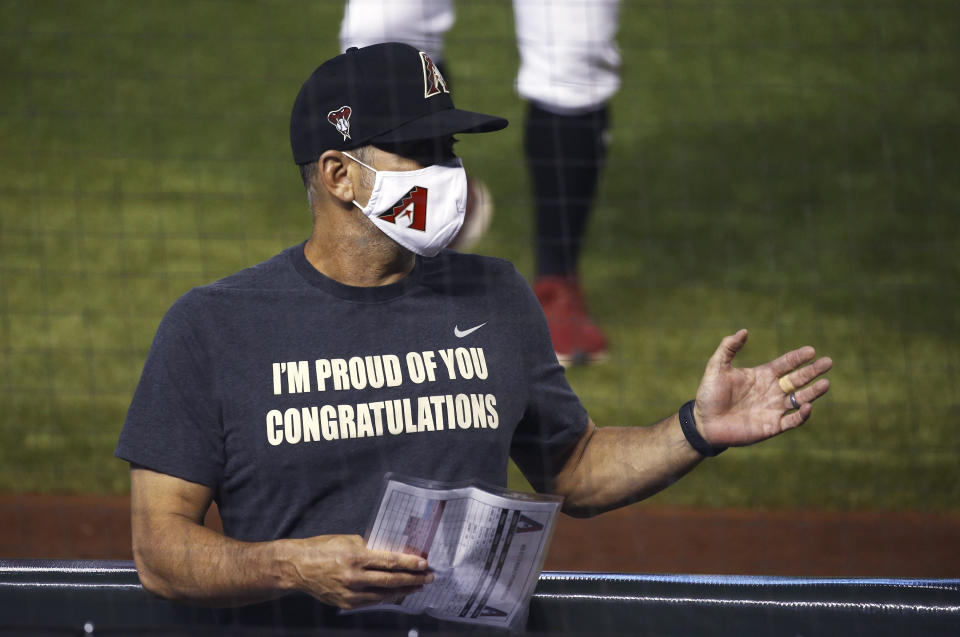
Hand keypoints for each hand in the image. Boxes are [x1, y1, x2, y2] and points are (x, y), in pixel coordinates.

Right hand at [286, 534, 432, 609]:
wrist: (297, 567)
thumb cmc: (322, 548)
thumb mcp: (347, 540)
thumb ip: (369, 547)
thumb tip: (390, 551)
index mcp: (355, 557)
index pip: (389, 561)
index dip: (409, 564)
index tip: (424, 564)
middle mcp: (354, 577)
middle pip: (391, 580)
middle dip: (413, 580)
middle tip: (429, 577)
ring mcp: (350, 593)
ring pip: (384, 594)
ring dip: (404, 590)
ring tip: (418, 587)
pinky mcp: (346, 603)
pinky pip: (372, 602)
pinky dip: (387, 597)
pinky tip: (398, 593)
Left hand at [693, 329, 831, 447]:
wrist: (704, 423)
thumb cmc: (709, 395)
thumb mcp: (717, 367)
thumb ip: (728, 348)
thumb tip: (744, 331)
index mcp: (762, 376)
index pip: (785, 364)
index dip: (798, 357)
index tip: (811, 350)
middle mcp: (771, 391)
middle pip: (798, 379)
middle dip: (813, 371)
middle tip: (828, 362)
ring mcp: (773, 409)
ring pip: (800, 399)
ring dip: (813, 392)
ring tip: (826, 383)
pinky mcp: (772, 426)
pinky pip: (792, 421)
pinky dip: (801, 415)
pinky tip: (807, 406)